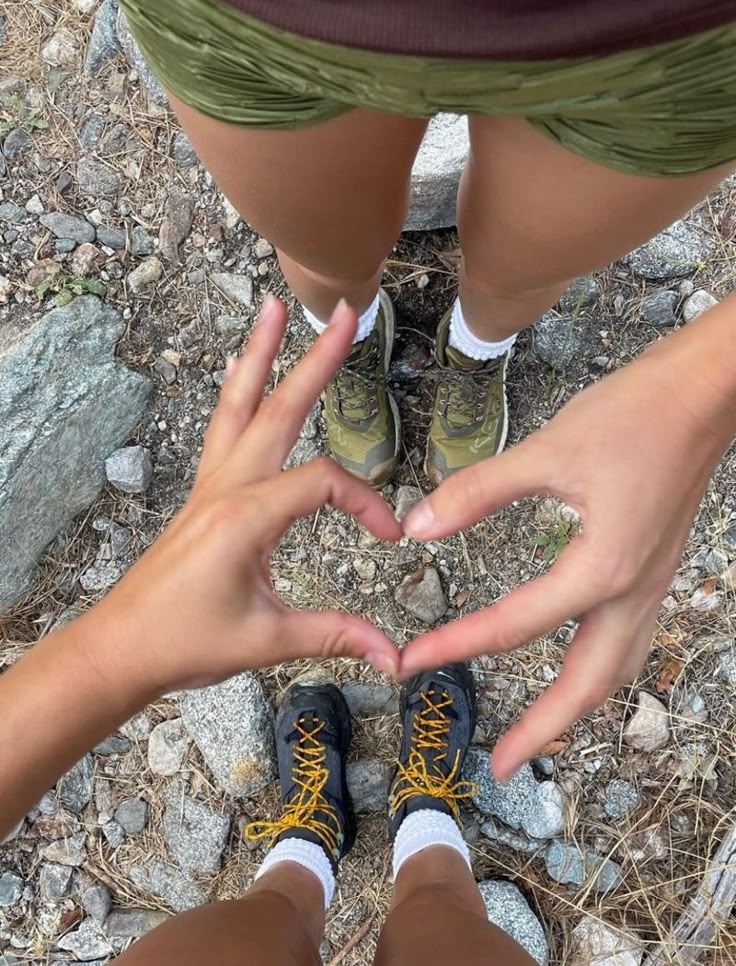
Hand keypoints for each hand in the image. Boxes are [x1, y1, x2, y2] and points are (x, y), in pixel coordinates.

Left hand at [90, 297, 400, 695]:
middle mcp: (226, 487)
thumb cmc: (184, 642)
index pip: (324, 484)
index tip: (390, 537)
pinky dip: (236, 392)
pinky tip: (238, 372)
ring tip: (271, 308)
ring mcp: (210, 485)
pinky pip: (221, 428)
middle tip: (341, 314)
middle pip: (278, 409)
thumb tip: (393, 654)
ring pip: (238, 405)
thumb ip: (334, 635)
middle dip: (314, 359)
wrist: (122, 648)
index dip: (366, 504)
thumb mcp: (267, 639)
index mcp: (246, 515)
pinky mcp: (203, 495)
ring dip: (259, 355)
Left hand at [400, 323, 735, 779]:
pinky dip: (599, 669)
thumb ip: (479, 493)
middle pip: (588, 685)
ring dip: (575, 706)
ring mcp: (650, 583)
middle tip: (503, 765)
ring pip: (615, 669)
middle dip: (544, 730)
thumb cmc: (634, 414)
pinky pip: (627, 640)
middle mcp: (631, 591)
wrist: (706, 394)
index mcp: (600, 569)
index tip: (410, 663)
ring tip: (540, 731)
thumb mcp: (548, 452)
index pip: (514, 625)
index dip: (455, 645)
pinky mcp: (655, 567)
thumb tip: (418, 527)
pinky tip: (579, 661)